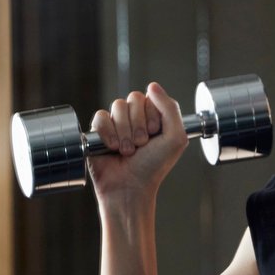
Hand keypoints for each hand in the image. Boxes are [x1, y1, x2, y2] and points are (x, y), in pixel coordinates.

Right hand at [88, 82, 188, 203]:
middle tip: (140, 145)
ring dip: (124, 132)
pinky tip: (111, 148)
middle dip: (138, 125)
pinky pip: (100, 116)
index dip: (151, 115)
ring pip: (117, 106)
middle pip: (132, 99)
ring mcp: (116, 123)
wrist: (129, 188)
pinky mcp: (98, 131)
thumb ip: (170, 108)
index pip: (149, 96)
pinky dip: (107, 133)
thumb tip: (153, 86)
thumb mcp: (175, 138)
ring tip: (127, 150)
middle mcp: (135, 118)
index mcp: (153, 116)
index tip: (154, 134)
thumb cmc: (153, 167)